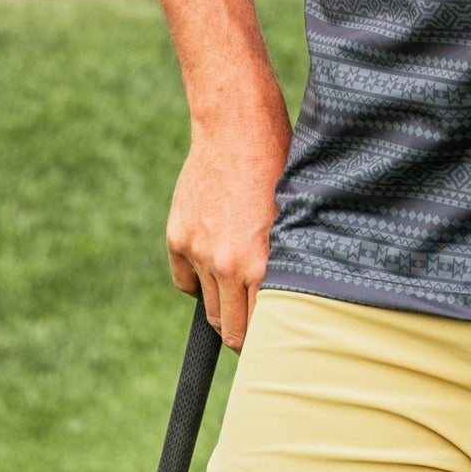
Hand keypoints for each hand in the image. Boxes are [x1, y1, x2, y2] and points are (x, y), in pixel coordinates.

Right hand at [166, 79, 292, 349]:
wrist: (236, 128)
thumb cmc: (278, 170)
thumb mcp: (293, 221)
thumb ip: (282, 267)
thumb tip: (285, 310)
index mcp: (261, 265)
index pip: (256, 332)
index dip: (264, 341)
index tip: (271, 343)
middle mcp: (227, 265)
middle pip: (229, 329)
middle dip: (242, 332)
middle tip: (255, 324)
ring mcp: (198, 251)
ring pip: (207, 305)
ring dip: (222, 301)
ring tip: (240, 281)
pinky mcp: (177, 236)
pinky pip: (185, 279)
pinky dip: (198, 277)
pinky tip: (215, 258)